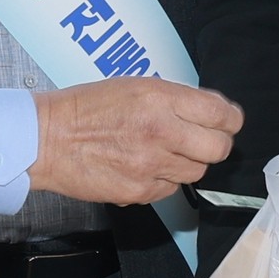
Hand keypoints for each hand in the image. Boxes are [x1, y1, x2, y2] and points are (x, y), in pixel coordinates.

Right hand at [31, 77, 242, 206]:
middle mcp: (161, 131)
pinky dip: (165, 179)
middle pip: (219, 148)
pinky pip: (171, 188)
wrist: (48, 139)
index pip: (221, 114)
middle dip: (216, 143)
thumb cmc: (84, 110)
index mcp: (160, 99)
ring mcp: (151, 165)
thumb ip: (174, 99)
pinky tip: (145, 166)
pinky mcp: (141, 190)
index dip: (230, 119)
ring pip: (197, 171)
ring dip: (189, 162)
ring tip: (166, 151)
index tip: (228, 121)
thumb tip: (209, 111)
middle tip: (204, 139)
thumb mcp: (134, 86)